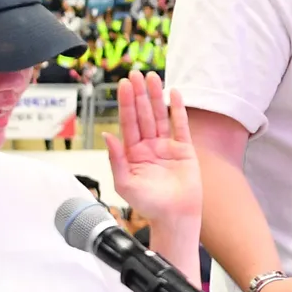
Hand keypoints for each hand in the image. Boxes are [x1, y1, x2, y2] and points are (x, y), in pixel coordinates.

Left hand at [104, 73, 200, 238]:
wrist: (175, 217)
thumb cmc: (149, 205)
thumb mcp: (125, 183)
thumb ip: (117, 159)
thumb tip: (107, 136)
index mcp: (133, 153)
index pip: (128, 122)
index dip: (126, 103)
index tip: (124, 85)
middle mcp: (149, 146)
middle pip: (143, 114)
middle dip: (139, 94)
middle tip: (135, 74)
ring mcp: (167, 146)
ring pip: (160, 116)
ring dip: (156, 96)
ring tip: (152, 77)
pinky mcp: (184, 149)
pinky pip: (180, 125)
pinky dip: (177, 110)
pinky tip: (174, 94)